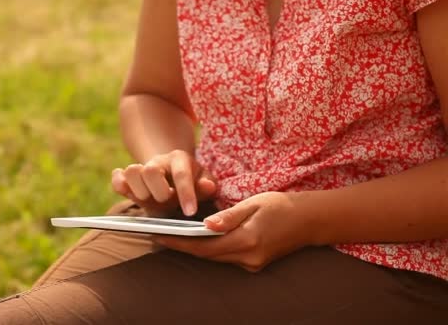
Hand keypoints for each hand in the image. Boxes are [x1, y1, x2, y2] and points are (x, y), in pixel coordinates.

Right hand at [111, 150, 216, 216]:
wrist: (170, 175)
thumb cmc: (191, 182)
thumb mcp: (204, 182)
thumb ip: (207, 186)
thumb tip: (208, 186)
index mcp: (179, 159)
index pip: (181, 175)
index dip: (186, 194)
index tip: (190, 212)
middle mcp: (158, 162)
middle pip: (150, 171)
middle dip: (158, 193)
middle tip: (166, 203)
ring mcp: (141, 168)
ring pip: (131, 171)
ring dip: (139, 192)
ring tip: (149, 200)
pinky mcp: (127, 178)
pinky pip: (117, 178)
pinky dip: (119, 186)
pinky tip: (128, 193)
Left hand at [153, 192, 315, 271]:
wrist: (310, 220)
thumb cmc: (281, 206)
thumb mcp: (254, 203)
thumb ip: (229, 216)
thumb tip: (205, 225)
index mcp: (247, 240)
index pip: (204, 246)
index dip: (179, 243)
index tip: (158, 235)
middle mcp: (248, 258)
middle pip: (206, 255)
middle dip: (181, 246)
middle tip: (157, 234)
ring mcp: (252, 264)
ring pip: (215, 257)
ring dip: (194, 248)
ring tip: (171, 235)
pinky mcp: (254, 263)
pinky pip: (226, 257)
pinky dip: (210, 249)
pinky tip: (198, 238)